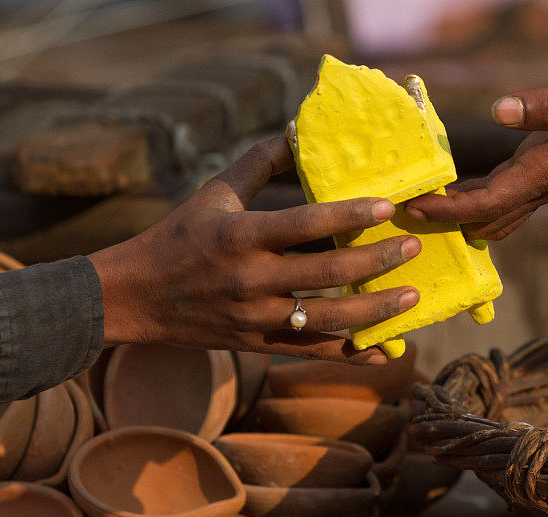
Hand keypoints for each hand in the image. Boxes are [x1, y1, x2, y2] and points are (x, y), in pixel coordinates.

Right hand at [89, 137, 420, 363]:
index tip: (388, 206)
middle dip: (376, 261)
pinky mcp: (255, 344)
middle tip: (413, 249)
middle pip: (326, 273)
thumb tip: (295, 131)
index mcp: (240, 236)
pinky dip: (348, 353)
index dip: (349, 214)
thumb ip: (258, 164)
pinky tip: (382, 351)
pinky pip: (309, 351)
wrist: (134, 298)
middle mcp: (249, 280)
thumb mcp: (214, 194)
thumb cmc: (177, 237)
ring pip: (325, 319)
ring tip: (412, 299)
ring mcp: (253, 317)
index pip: (304, 224)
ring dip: (374, 312)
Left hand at [405, 52, 547, 239]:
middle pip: (487, 222)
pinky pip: (502, 199)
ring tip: (420, 204)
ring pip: (495, 217)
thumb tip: (500, 110)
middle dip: (447, 223)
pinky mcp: (543, 174)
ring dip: (460, 217)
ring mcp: (544, 184)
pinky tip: (453, 191)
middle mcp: (543, 187)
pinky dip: (474, 202)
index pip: (488, 205)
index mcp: (547, 171)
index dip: (449, 211)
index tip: (414, 207)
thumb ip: (546, 105)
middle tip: (405, 211)